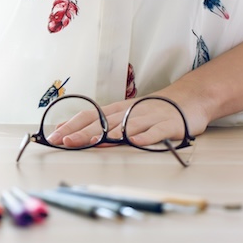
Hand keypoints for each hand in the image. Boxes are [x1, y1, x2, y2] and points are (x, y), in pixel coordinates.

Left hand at [45, 90, 208, 149]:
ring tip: (92, 143)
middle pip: (103, 123)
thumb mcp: (126, 114)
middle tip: (65, 142)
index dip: (72, 125)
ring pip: (126, 127)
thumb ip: (104, 124)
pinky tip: (136, 143)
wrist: (188, 99)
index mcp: (118, 110)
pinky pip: (155, 132)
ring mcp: (149, 118)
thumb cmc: (153, 110)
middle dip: (82, 133)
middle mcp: (130, 112)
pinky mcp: (168, 126)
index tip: (54, 136)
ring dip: (109, 135)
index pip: (90, 115)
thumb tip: (74, 133)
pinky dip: (146, 137)